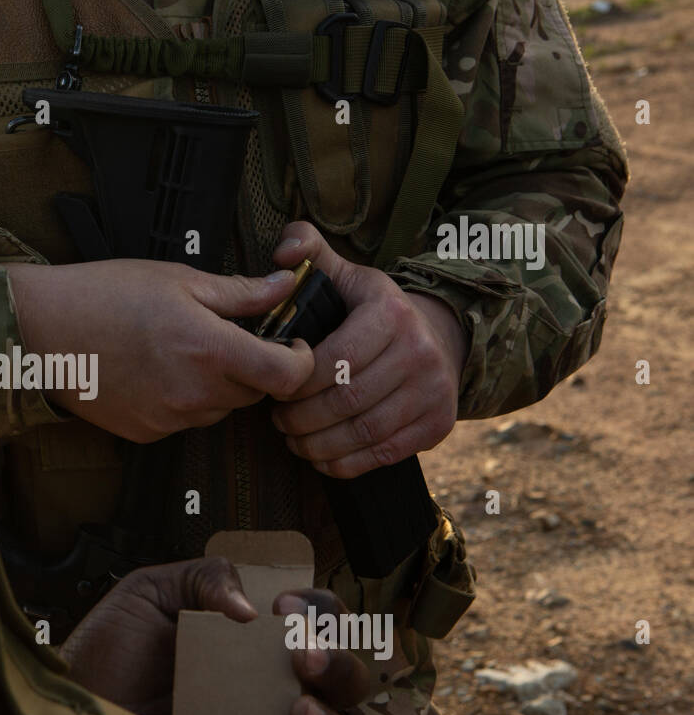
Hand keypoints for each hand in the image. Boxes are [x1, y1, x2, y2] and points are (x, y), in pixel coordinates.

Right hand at [7, 260, 313, 442]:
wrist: (42, 330)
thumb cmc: (103, 296)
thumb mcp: (179, 280)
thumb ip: (240, 292)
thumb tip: (285, 286)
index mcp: (209, 349)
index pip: (287, 376)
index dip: (302, 361)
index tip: (295, 346)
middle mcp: (194, 393)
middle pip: (255, 394)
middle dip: (253, 368)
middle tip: (229, 337)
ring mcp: (169, 418)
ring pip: (219, 409)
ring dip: (217, 386)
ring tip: (182, 350)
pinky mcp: (146, 433)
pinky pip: (184, 420)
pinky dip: (183, 400)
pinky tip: (156, 371)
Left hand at [59, 558, 370, 714]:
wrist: (64, 706)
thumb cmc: (109, 653)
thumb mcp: (150, 593)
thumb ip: (204, 578)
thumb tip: (250, 607)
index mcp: (264, 646)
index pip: (325, 626)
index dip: (322, 611)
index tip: (284, 604)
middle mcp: (274, 697)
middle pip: (351, 689)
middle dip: (342, 666)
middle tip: (303, 654)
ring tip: (298, 709)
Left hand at [269, 222, 469, 477]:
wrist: (439, 337)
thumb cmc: (373, 310)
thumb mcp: (346, 275)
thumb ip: (308, 252)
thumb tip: (284, 251)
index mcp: (391, 312)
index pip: (334, 359)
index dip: (297, 381)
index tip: (275, 387)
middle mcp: (419, 351)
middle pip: (346, 400)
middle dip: (302, 417)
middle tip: (278, 420)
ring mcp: (433, 391)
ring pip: (363, 431)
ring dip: (318, 444)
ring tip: (294, 440)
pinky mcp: (437, 425)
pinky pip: (384, 454)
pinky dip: (345, 463)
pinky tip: (320, 457)